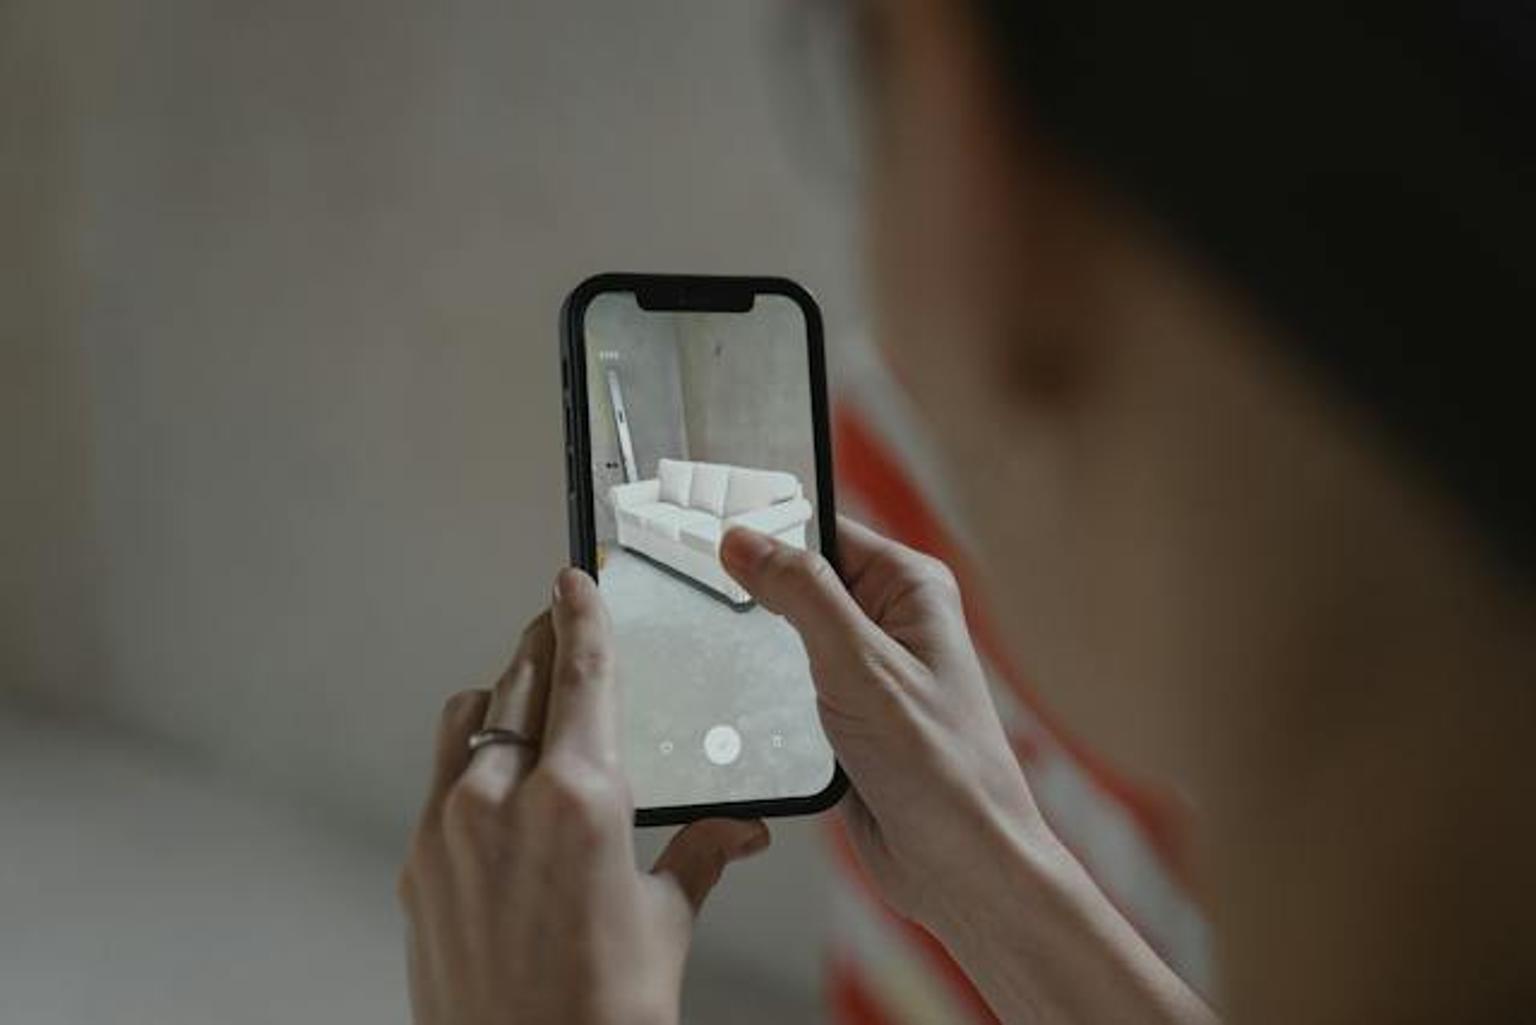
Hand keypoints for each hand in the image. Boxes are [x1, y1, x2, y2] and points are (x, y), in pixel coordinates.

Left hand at [398, 568, 769, 1024]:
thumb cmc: (603, 1013)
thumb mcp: (667, 921)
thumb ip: (699, 853)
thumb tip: (739, 830)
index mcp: (579, 800)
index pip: (581, 674)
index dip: (580, 613)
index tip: (573, 579)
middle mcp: (503, 800)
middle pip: (519, 681)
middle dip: (543, 646)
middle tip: (560, 627)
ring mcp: (449, 830)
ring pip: (469, 720)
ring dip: (502, 696)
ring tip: (531, 701)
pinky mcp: (419, 864)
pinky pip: (442, 778)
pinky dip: (473, 758)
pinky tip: (500, 783)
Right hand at [721, 521, 1215, 1024]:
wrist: (959, 866)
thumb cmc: (942, 769)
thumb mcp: (860, 665)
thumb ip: (801, 595)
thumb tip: (745, 540)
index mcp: (910, 589)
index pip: (824, 531)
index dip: (767, 531)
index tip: (710, 536)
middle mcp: (891, 624)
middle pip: (800, 584)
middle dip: (755, 598)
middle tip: (708, 603)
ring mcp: (868, 673)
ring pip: (786, 640)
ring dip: (758, 657)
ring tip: (725, 661)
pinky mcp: (847, 719)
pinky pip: (788, 690)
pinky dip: (764, 700)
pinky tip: (747, 711)